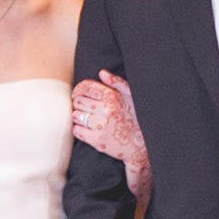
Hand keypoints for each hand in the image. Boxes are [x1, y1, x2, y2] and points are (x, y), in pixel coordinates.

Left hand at [73, 70, 150, 204]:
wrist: (142, 145)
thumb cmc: (137, 119)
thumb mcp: (132, 97)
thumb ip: (117, 83)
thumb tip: (102, 73)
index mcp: (113, 97)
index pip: (86, 87)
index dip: (79, 89)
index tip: (78, 93)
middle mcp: (106, 110)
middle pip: (79, 101)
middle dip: (79, 103)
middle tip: (85, 108)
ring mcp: (101, 126)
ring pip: (76, 115)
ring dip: (79, 116)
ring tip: (88, 119)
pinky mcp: (97, 141)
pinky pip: (77, 130)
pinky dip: (79, 129)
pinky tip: (87, 129)